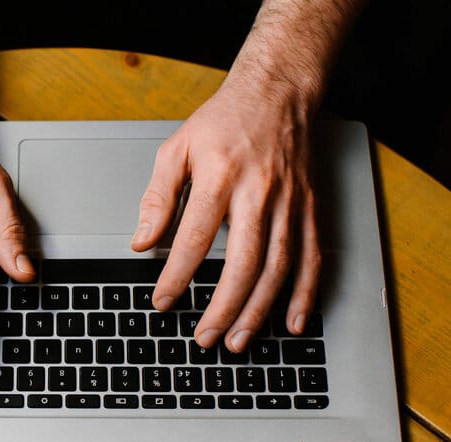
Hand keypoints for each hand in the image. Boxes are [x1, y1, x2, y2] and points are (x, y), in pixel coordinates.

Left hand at [132, 79, 320, 351]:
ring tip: (238, 340)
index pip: (195, 238)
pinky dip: (305, 294)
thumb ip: (157, 198)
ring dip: (259, 311)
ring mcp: (289, 203)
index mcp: (219, 177)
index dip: (177, 275)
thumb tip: (141, 241)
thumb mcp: (176, 149)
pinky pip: (311, 258)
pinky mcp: (309, 208)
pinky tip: (293, 322)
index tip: (162, 301)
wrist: (278, 91)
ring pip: (278, 268)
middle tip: (205, 337)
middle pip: (244, 263)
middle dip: (224, 308)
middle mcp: (259, 193)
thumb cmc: (223, 120)